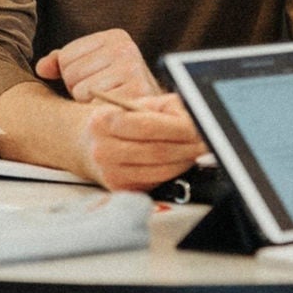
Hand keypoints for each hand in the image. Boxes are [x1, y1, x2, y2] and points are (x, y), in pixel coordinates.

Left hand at [36, 28, 160, 102]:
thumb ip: (62, 63)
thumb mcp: (90, 69)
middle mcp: (126, 48)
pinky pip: (94, 105)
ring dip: (88, 102)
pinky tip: (113, 110)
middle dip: (80, 89)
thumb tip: (42, 68)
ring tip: (109, 101)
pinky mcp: (136, 92)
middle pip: (71, 73)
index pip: (65, 57)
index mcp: (115, 37)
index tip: (95, 80)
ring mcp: (133, 69)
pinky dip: (98, 112)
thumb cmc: (115, 90)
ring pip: (81, 90)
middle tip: (103, 94)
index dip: (72, 75)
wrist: (153, 115)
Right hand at [77, 93, 203, 190]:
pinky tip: (178, 163)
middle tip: (207, 142)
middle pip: (158, 151)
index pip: (149, 126)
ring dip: (184, 162)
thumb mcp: (134, 103)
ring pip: (160, 170)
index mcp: (105, 121)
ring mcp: (110, 172)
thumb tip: (196, 119)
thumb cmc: (115, 120)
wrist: (84, 143)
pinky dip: (172, 173)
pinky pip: (155, 182)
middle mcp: (104, 149)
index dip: (180, 129)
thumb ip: (163, 108)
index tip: (201, 128)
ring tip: (196, 152)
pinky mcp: (120, 188)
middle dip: (188, 148)